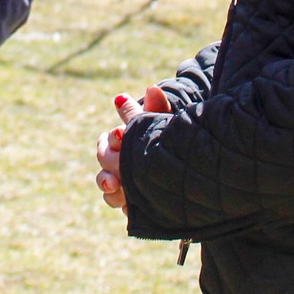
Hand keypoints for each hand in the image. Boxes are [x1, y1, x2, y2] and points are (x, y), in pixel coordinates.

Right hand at [95, 86, 170, 211]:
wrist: (189, 172)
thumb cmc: (171, 143)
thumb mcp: (166, 125)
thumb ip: (158, 109)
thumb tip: (153, 89)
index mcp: (124, 139)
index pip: (110, 137)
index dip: (113, 137)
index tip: (122, 134)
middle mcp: (119, 159)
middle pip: (103, 158)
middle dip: (108, 159)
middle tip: (117, 160)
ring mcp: (122, 180)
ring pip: (105, 182)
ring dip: (107, 183)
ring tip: (115, 185)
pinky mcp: (129, 200)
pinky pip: (116, 201)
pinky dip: (121, 201)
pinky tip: (129, 203)